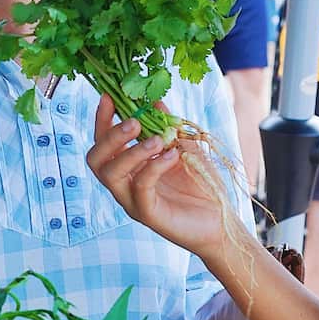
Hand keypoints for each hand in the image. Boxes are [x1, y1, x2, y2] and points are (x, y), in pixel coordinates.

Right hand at [86, 95, 242, 259]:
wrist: (222, 222)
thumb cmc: (201, 185)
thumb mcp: (185, 148)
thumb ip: (169, 127)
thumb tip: (155, 103)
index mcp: (130, 167)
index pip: (104, 142)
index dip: (102, 119)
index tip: (110, 97)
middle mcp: (125, 184)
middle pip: (96, 159)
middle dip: (110, 136)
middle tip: (133, 122)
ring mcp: (133, 201)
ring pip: (111, 175)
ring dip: (131, 152)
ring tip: (157, 140)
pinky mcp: (148, 214)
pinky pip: (140, 188)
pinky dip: (154, 167)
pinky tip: (173, 156)